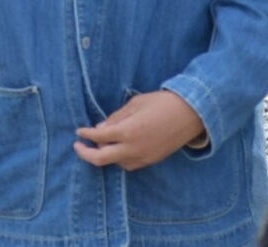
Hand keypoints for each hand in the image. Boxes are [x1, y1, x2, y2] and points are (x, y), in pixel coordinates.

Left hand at [74, 91, 205, 171]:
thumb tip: (100, 128)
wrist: (190, 115)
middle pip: (101, 158)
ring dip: (104, 155)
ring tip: (99, 144)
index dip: (85, 134)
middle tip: (77, 146)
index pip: (98, 137)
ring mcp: (143, 157)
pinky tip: (116, 149)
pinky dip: (119, 159)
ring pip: (116, 163)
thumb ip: (116, 118)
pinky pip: (129, 164)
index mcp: (128, 131)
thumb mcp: (135, 104)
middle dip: (85, 154)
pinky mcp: (152, 160)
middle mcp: (134, 148)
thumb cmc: (161, 103)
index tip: (79, 131)